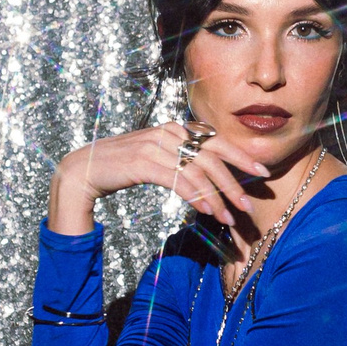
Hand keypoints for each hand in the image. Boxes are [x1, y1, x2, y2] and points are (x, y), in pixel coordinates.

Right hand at [47, 121, 270, 235]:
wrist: (84, 169)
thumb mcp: (156, 156)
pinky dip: (198, 197)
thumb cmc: (122, 167)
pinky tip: (209, 211)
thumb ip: (180, 157)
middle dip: (235, 182)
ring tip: (232, 217)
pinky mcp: (145, 162)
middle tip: (251, 203)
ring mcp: (156, 146)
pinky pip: (180, 181)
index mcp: (175, 128)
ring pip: (199, 172)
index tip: (262, 172)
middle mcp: (169, 132)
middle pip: (213, 156)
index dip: (241, 156)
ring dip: (219, 197)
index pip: (216, 140)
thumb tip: (208, 171)